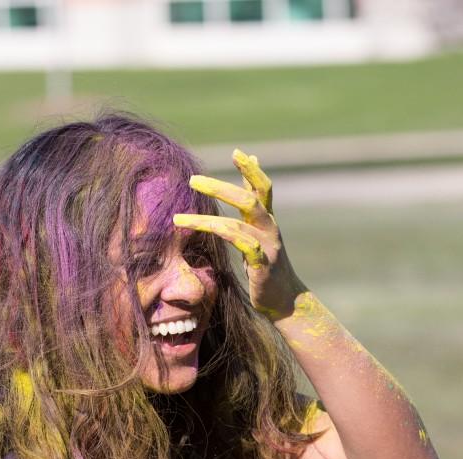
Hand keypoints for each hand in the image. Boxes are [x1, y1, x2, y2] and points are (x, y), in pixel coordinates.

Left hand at [173, 149, 305, 320]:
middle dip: (219, 187)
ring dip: (205, 219)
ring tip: (177, 219)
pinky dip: (226, 235)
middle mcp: (269, 228)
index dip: (250, 169)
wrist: (285, 301)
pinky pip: (244, 245)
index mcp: (266, 220)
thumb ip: (253, 210)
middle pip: (249, 198)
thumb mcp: (259, 235)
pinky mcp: (263, 265)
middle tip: (192, 180)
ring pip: (239, 222)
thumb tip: (249, 181)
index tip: (236, 152)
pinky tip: (208, 230)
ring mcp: (267, 246)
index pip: (262, 187)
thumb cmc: (267, 267)